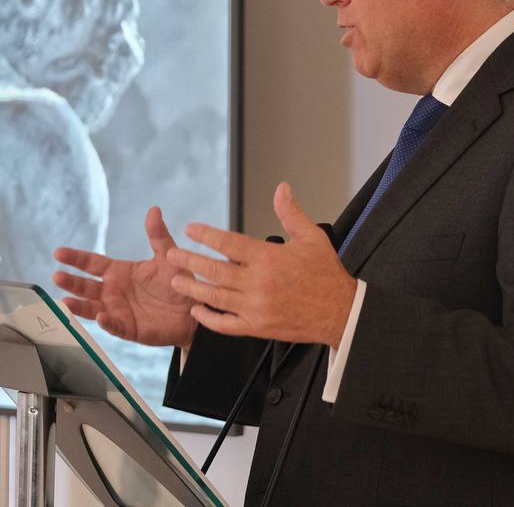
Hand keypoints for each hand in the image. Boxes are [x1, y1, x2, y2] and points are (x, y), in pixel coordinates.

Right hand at [53, 207, 198, 348]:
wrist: (194, 311)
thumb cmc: (177, 283)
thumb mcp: (167, 257)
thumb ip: (158, 236)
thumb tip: (154, 210)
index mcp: (119, 272)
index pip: (92, 263)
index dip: (75, 258)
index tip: (58, 252)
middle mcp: (113, 291)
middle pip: (86, 286)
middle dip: (71, 281)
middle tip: (57, 276)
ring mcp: (117, 310)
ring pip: (92, 308)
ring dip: (79, 305)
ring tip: (65, 301)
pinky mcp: (127, 328)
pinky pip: (113, 326)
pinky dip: (105, 322)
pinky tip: (100, 317)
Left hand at [165, 183, 356, 346]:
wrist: (342, 313)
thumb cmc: (326, 274)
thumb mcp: (312, 238)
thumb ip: (291, 213)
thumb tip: (281, 188)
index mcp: (268, 258)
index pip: (229, 243)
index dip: (206, 235)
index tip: (190, 229)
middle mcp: (258, 282)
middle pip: (214, 270)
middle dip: (189, 261)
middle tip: (171, 255)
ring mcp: (256, 307)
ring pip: (216, 296)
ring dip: (193, 288)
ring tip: (175, 281)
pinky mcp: (258, 327)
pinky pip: (226, 324)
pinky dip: (209, 319)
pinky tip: (197, 312)